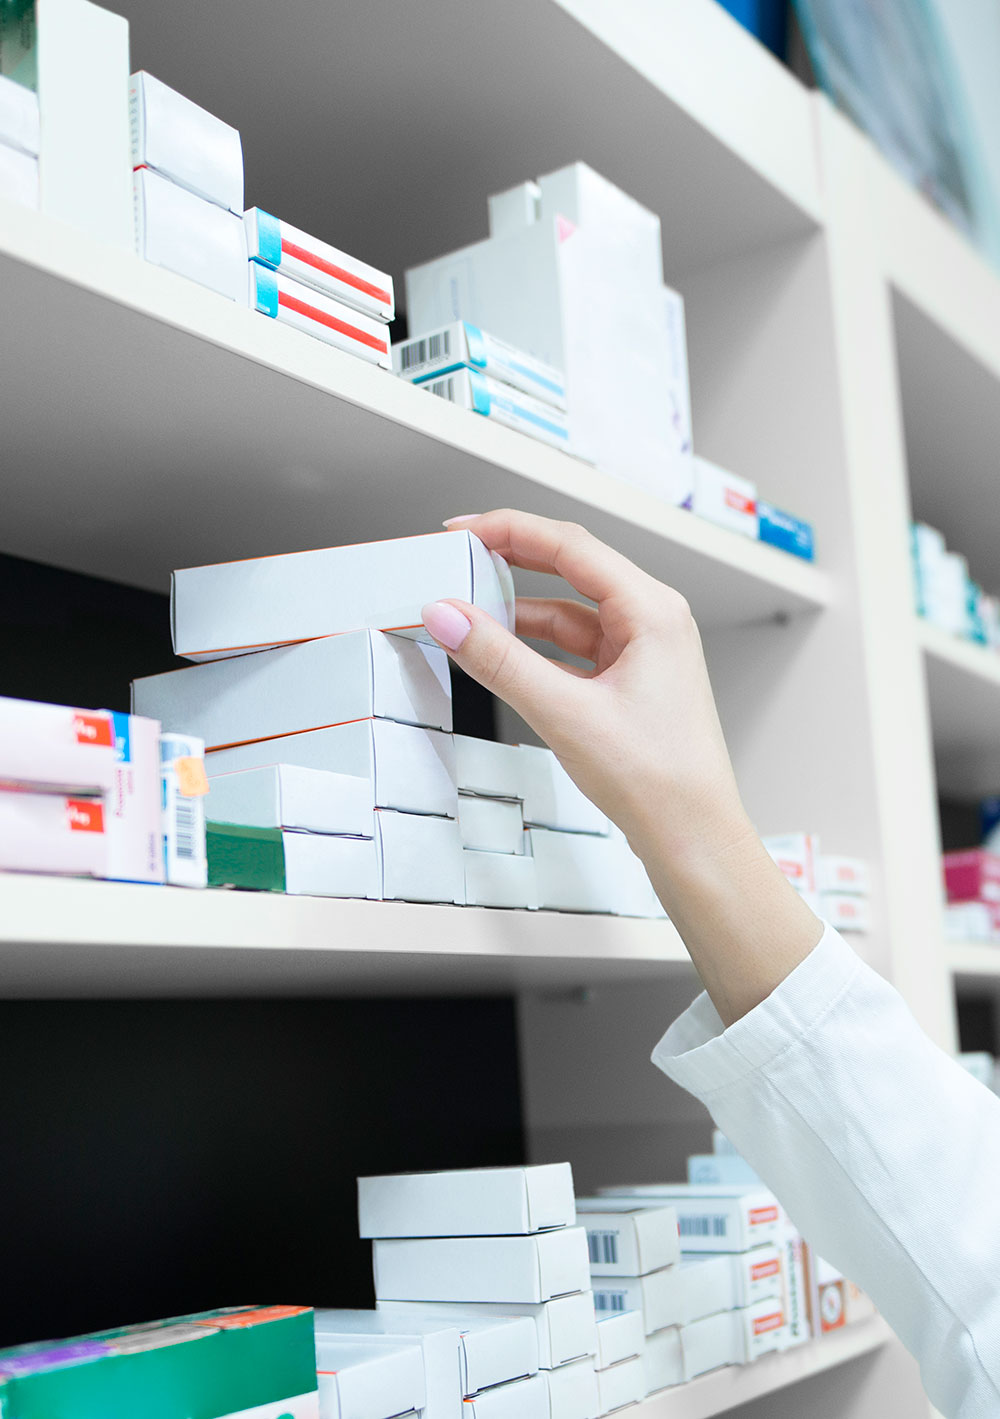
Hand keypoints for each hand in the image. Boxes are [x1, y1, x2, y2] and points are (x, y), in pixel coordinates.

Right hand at [422, 509, 821, 1024]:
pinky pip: (575, 646)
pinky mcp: (631, 681)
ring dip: (520, 609)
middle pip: (571, 569)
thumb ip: (499, 659)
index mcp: (652, 610)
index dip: (509, 530)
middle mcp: (653, 621)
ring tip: (469, 611)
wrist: (693, 837)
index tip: (462, 531)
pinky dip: (536, 645)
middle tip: (459, 557)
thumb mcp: (564, 712)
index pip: (570, 546)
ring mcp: (644, 651)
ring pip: (570, 611)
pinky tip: (502, 652)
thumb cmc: (657, 779)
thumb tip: (449, 616)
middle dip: (511, 561)